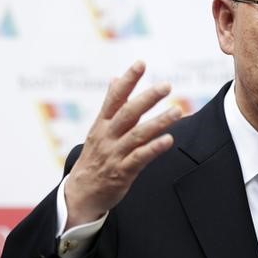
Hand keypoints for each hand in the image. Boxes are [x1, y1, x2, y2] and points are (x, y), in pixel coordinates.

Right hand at [64, 61, 181, 228]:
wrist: (81, 193)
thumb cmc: (94, 158)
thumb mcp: (97, 129)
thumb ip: (110, 105)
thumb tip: (115, 78)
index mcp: (101, 124)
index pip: (114, 97)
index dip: (128, 80)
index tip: (141, 64)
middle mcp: (107, 136)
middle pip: (127, 113)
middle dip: (147, 98)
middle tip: (166, 85)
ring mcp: (114, 154)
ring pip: (137, 134)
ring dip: (158, 122)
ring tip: (177, 111)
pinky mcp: (121, 172)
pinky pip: (139, 158)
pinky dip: (153, 148)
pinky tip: (168, 140)